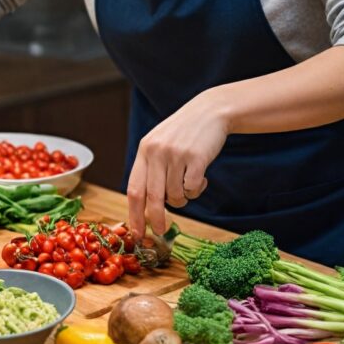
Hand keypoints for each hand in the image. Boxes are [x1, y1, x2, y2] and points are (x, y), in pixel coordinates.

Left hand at [127, 88, 229, 235]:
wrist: (210, 111)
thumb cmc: (184, 133)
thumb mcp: (159, 144)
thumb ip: (151, 170)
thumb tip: (146, 207)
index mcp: (144, 151)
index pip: (134, 189)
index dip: (134, 214)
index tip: (136, 232)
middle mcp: (157, 152)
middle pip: (152, 197)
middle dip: (156, 219)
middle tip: (161, 231)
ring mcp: (176, 154)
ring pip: (176, 194)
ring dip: (184, 198)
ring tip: (189, 184)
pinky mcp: (196, 157)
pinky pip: (193, 187)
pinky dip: (197, 189)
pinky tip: (201, 177)